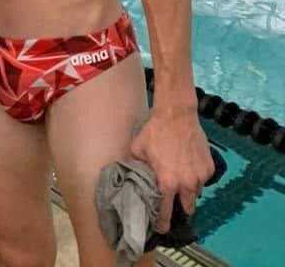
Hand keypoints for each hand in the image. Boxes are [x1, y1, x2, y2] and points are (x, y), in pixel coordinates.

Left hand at [131, 109, 213, 231]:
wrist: (177, 115)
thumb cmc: (155, 131)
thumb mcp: (138, 150)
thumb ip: (137, 168)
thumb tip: (133, 179)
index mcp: (167, 183)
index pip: (166, 213)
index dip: (163, 222)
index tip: (162, 228)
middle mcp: (186, 184)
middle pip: (187, 207)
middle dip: (180, 206)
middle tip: (173, 199)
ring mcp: (200, 176)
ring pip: (196, 192)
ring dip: (189, 190)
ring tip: (180, 176)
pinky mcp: (209, 168)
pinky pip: (203, 179)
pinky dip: (196, 176)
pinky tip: (188, 164)